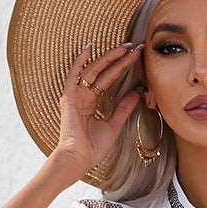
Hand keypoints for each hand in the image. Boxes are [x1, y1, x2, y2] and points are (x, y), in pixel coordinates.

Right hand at [53, 40, 144, 176]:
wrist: (79, 159)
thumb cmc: (93, 148)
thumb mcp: (114, 125)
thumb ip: (123, 109)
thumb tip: (136, 93)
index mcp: (92, 103)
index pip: (110, 80)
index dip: (123, 68)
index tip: (136, 58)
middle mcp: (83, 96)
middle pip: (104, 73)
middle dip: (119, 60)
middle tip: (134, 48)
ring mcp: (76, 96)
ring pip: (94, 71)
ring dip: (108, 58)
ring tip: (123, 48)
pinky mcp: (69, 97)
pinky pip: (75, 75)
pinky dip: (80, 62)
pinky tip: (89, 48)